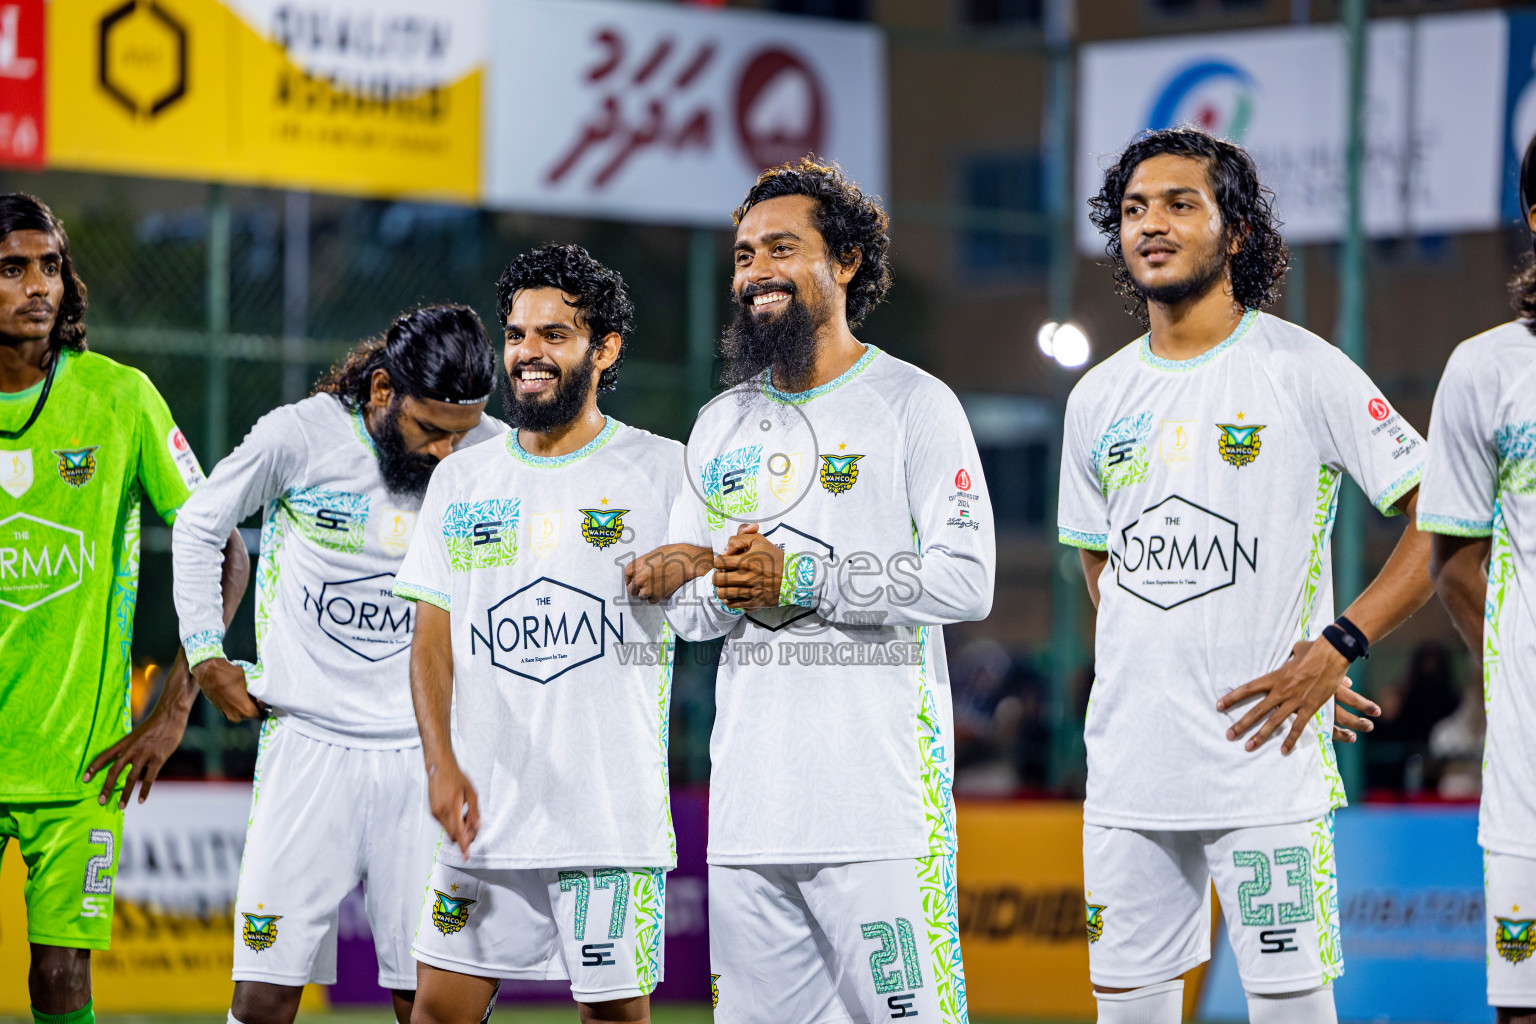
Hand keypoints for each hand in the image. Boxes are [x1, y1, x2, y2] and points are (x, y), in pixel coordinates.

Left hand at [84, 662, 194, 807]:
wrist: (170, 716)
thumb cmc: (154, 725)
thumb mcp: (137, 734)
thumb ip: (130, 747)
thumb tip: (124, 760)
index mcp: (124, 742)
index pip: (104, 756)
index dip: (93, 768)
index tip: (83, 779)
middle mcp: (131, 749)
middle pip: (114, 771)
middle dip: (106, 787)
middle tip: (100, 801)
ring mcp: (145, 754)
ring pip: (131, 778)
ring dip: (125, 793)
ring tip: (121, 806)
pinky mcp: (158, 758)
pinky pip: (149, 778)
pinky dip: (144, 790)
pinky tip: (141, 800)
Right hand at [192, 657, 260, 721]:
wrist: (207, 672)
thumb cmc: (229, 674)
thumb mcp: (248, 680)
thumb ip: (257, 691)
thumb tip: (261, 697)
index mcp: (246, 710)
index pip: (261, 714)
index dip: (264, 707)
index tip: (263, 699)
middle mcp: (237, 716)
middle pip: (251, 713)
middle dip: (254, 705)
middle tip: (255, 694)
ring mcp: (227, 714)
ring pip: (242, 711)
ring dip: (244, 704)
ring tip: (245, 692)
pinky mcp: (221, 710)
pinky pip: (233, 709)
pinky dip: (236, 703)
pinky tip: (236, 693)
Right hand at [427, 759, 479, 857]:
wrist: (439, 767)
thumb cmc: (455, 777)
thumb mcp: (471, 793)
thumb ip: (475, 812)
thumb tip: (478, 827)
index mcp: (452, 807)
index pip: (458, 832)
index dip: (463, 846)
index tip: (466, 856)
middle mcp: (440, 812)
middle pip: (454, 834)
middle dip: (465, 835)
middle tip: (474, 826)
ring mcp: (434, 813)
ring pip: (449, 830)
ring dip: (459, 828)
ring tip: (466, 814)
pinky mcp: (432, 811)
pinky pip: (444, 823)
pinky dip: (453, 823)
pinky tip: (459, 812)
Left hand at [625, 543, 713, 601]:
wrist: (683, 561)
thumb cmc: (669, 554)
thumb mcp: (650, 555)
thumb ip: (642, 565)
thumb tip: (639, 572)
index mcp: (634, 566)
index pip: (627, 577)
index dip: (631, 579)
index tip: (635, 581)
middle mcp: (638, 578)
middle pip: (631, 589)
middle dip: (637, 588)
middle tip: (644, 586)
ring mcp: (646, 588)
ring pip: (641, 596)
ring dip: (646, 593)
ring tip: (655, 587)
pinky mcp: (656, 595)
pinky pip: (651, 601)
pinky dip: (655, 597)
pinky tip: (661, 590)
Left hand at [711, 524, 783, 609]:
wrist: (793, 577)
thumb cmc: (775, 558)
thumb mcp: (759, 541)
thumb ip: (740, 538)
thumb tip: (726, 548)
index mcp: (746, 562)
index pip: (719, 562)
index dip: (719, 561)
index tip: (725, 562)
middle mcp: (746, 578)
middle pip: (717, 579)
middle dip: (718, 575)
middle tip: (724, 574)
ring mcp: (749, 592)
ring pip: (722, 594)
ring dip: (721, 588)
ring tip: (726, 585)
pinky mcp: (753, 603)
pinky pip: (732, 604)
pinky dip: (729, 600)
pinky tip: (732, 594)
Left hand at [1217, 638, 1378, 753]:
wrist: (1333, 654)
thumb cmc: (1314, 649)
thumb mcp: (1295, 650)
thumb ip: (1288, 656)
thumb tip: (1290, 652)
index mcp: (1275, 677)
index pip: (1248, 689)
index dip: (1232, 698)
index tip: (1219, 706)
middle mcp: (1281, 690)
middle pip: (1257, 710)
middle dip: (1242, 724)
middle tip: (1229, 735)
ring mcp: (1295, 700)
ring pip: (1274, 722)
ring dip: (1261, 736)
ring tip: (1249, 747)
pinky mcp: (1310, 707)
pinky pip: (1298, 726)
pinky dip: (1291, 739)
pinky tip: (1283, 750)